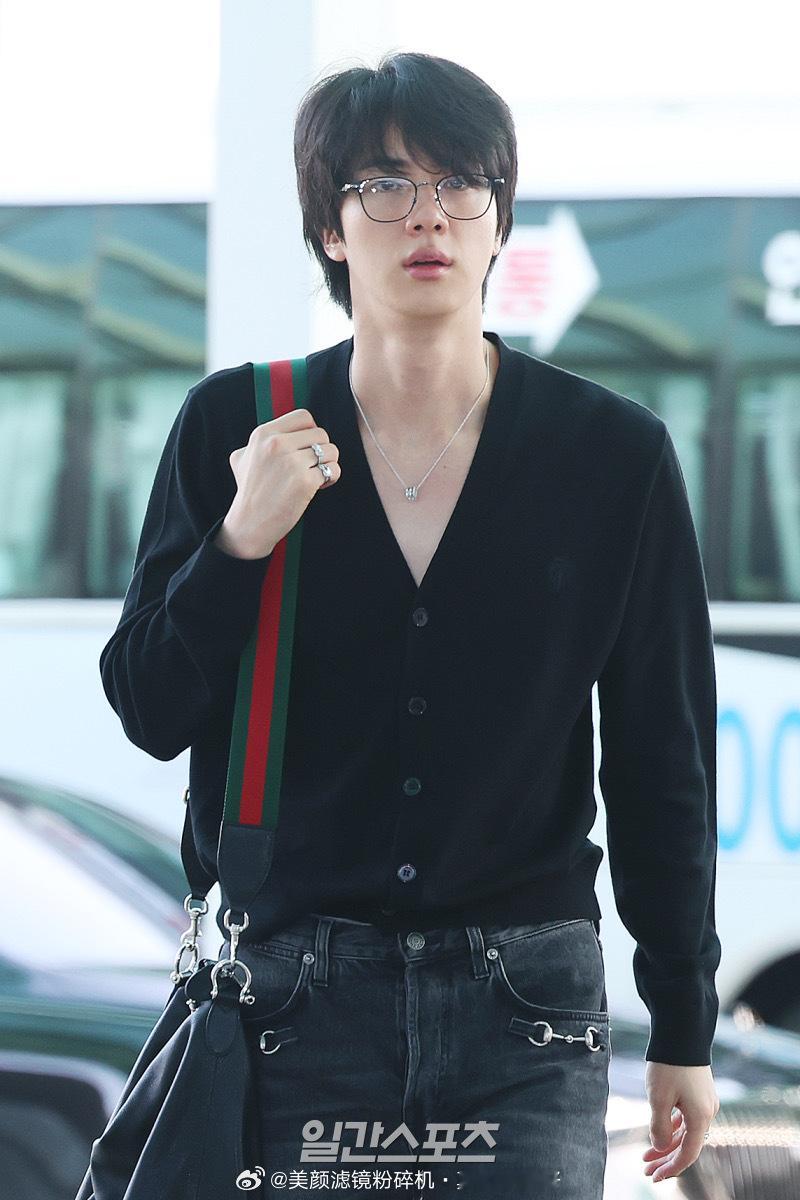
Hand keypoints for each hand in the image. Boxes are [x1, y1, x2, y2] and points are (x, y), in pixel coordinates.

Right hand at [217, 409, 340, 558]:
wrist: (249, 523)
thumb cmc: (249, 491)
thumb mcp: (242, 457)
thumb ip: (261, 441)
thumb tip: (283, 431)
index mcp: (263, 434)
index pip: (303, 416)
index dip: (311, 430)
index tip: (307, 446)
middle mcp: (277, 444)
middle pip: (321, 433)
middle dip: (322, 449)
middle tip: (313, 465)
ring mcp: (292, 462)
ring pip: (331, 451)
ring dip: (329, 464)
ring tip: (317, 475)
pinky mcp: (305, 481)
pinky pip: (333, 470)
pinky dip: (331, 478)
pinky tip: (319, 486)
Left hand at [642, 1062, 718, 1182]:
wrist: (681, 1031)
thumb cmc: (669, 1064)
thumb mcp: (658, 1097)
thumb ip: (659, 1126)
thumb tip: (660, 1146)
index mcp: (700, 1117)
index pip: (688, 1153)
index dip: (671, 1168)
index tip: (654, 1176)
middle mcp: (707, 1111)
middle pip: (687, 1144)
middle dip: (665, 1158)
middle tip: (646, 1170)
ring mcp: (704, 1100)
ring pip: (686, 1131)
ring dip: (667, 1143)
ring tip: (647, 1154)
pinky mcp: (699, 1091)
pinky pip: (686, 1117)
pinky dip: (672, 1126)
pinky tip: (659, 1129)